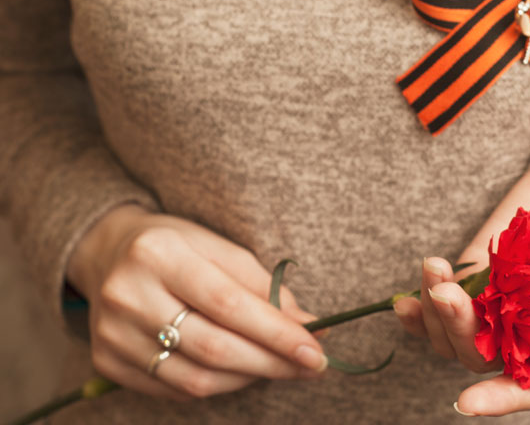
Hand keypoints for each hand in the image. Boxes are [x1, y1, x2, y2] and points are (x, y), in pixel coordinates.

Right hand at [66, 204, 327, 400]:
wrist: (107, 254)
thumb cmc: (177, 246)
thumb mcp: (219, 248)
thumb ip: (264, 287)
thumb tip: (310, 327)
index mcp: (158, 253)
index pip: (228, 303)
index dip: (276, 332)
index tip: (315, 349)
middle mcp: (128, 294)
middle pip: (213, 347)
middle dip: (272, 362)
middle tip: (310, 366)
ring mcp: (112, 333)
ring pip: (196, 379)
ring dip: (249, 377)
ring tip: (279, 366)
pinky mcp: (107, 362)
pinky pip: (176, 389)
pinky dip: (218, 384)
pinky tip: (241, 370)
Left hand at [394, 148, 529, 415]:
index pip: (528, 384)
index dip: (498, 398)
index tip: (466, 402)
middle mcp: (528, 325)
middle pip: (478, 353)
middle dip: (456, 331)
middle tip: (446, 295)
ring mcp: (501, 293)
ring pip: (454, 326)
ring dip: (433, 310)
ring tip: (434, 269)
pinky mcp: (483, 262)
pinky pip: (446, 290)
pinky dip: (424, 291)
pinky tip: (420, 277)